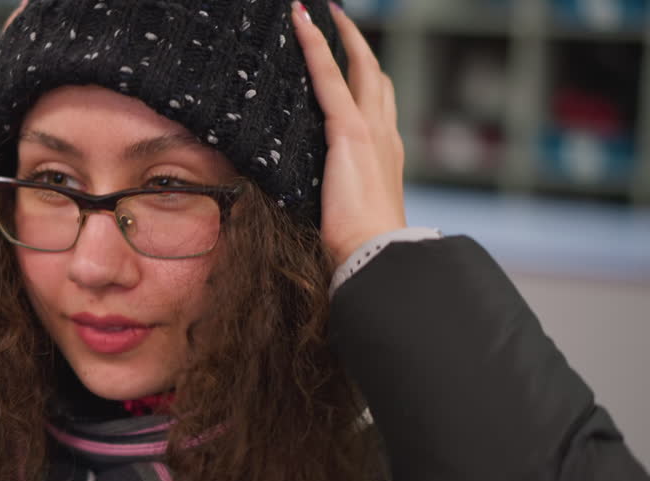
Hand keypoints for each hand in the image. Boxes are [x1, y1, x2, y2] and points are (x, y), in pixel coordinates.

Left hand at [290, 1, 406, 264]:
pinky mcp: (348, 132)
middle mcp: (384, 134)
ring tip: (312, 14)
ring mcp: (370, 130)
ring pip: (356, 66)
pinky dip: (315, 47)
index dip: (365, 73)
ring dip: (336, 35)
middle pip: (373, 74)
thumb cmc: (360, 245)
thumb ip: (337, 194)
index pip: (377, 102)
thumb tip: (317, 198)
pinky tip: (300, 25)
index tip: (353, 55)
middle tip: (335, 18)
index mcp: (385, 154)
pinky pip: (328, 78)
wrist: (376, 253)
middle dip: (356, 43)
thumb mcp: (348, 212)